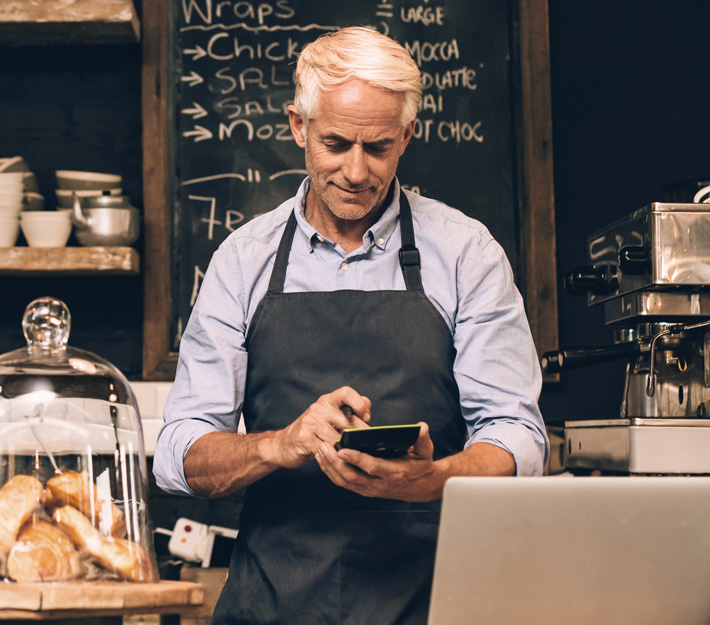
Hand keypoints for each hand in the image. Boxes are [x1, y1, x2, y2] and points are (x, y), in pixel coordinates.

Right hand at [272, 386, 370, 468]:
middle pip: (348, 419)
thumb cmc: (312, 432)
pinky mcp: (304, 438)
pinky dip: (336, 457)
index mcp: (327, 401)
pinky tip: (339, 460)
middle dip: (359, 434)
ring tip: (353, 454)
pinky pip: (327, 449)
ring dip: (348, 449)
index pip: (346, 393)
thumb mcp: (330, 418)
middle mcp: (318, 408)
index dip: (359, 403)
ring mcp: (310, 422)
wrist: (283, 445)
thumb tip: (366, 407)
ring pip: (339, 438)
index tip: (365, 416)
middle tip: (366, 444)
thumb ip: (349, 411)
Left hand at [315, 421, 442, 501]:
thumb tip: (421, 427)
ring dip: (330, 467)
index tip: (342, 449)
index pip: (371, 466)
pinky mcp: (365, 490)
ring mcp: (371, 489)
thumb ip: (422, 439)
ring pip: (345, 481)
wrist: (422, 487)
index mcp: (394, 472)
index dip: (356, 458)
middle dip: (335, 462)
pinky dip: (332, 473)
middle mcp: (380, 484)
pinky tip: (324, 460)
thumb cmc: (421, 465)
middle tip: (323, 446)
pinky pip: (345, 483)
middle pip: (352, 476)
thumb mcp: (425, 451)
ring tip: (320, 451)